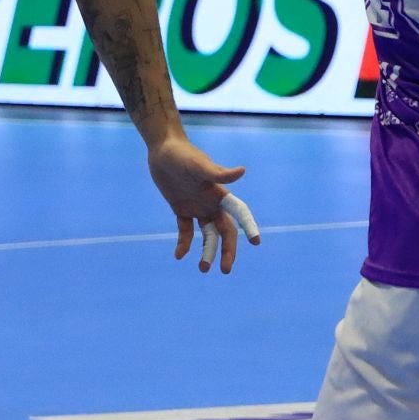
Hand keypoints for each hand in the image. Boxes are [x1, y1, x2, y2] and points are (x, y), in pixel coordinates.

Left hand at [148, 136, 261, 273]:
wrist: (163, 149)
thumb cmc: (183, 155)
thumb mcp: (199, 165)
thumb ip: (219, 173)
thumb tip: (242, 171)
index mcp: (220, 193)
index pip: (239, 213)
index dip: (248, 226)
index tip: (256, 242)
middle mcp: (212, 203)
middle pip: (225, 231)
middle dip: (228, 251)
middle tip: (225, 270)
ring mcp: (197, 207)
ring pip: (207, 235)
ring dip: (207, 252)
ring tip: (203, 269)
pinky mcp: (181, 209)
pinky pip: (186, 231)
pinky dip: (184, 243)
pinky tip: (179, 255)